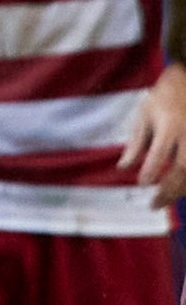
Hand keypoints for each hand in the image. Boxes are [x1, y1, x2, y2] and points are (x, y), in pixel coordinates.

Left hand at [122, 64, 185, 200]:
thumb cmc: (162, 100)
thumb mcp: (144, 116)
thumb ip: (136, 143)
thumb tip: (123, 167)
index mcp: (169, 126)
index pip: (160, 151)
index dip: (151, 169)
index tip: (142, 184)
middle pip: (182, 168)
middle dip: (168, 189)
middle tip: (153, 204)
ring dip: (180, 190)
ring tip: (163, 202)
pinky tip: (178, 191)